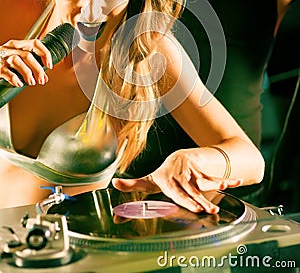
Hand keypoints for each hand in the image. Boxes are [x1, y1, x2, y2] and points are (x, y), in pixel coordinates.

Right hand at [0, 39, 51, 86]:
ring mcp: (2, 57)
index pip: (35, 43)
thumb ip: (28, 64)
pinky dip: (15, 78)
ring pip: (18, 61)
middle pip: (28, 55)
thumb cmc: (1, 62)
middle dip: (38, 69)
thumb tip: (43, 77)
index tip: (49, 65)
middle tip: (42, 80)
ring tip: (32, 82)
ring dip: (27, 73)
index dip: (45, 53)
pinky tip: (19, 83)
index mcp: (17, 45)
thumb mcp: (15, 57)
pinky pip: (7, 72)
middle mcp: (9, 49)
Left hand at [112, 149, 241, 213]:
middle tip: (209, 210)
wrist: (181, 156)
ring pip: (205, 184)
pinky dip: (226, 180)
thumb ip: (135, 184)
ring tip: (221, 200)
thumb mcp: (151, 179)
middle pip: (192, 191)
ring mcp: (194, 173)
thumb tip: (113, 184)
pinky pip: (215, 177)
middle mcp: (181, 176)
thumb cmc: (165, 173)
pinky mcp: (204, 171)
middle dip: (201, 200)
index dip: (185, 200)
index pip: (177, 193)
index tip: (193, 207)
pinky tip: (236, 183)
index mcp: (169, 181)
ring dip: (215, 190)